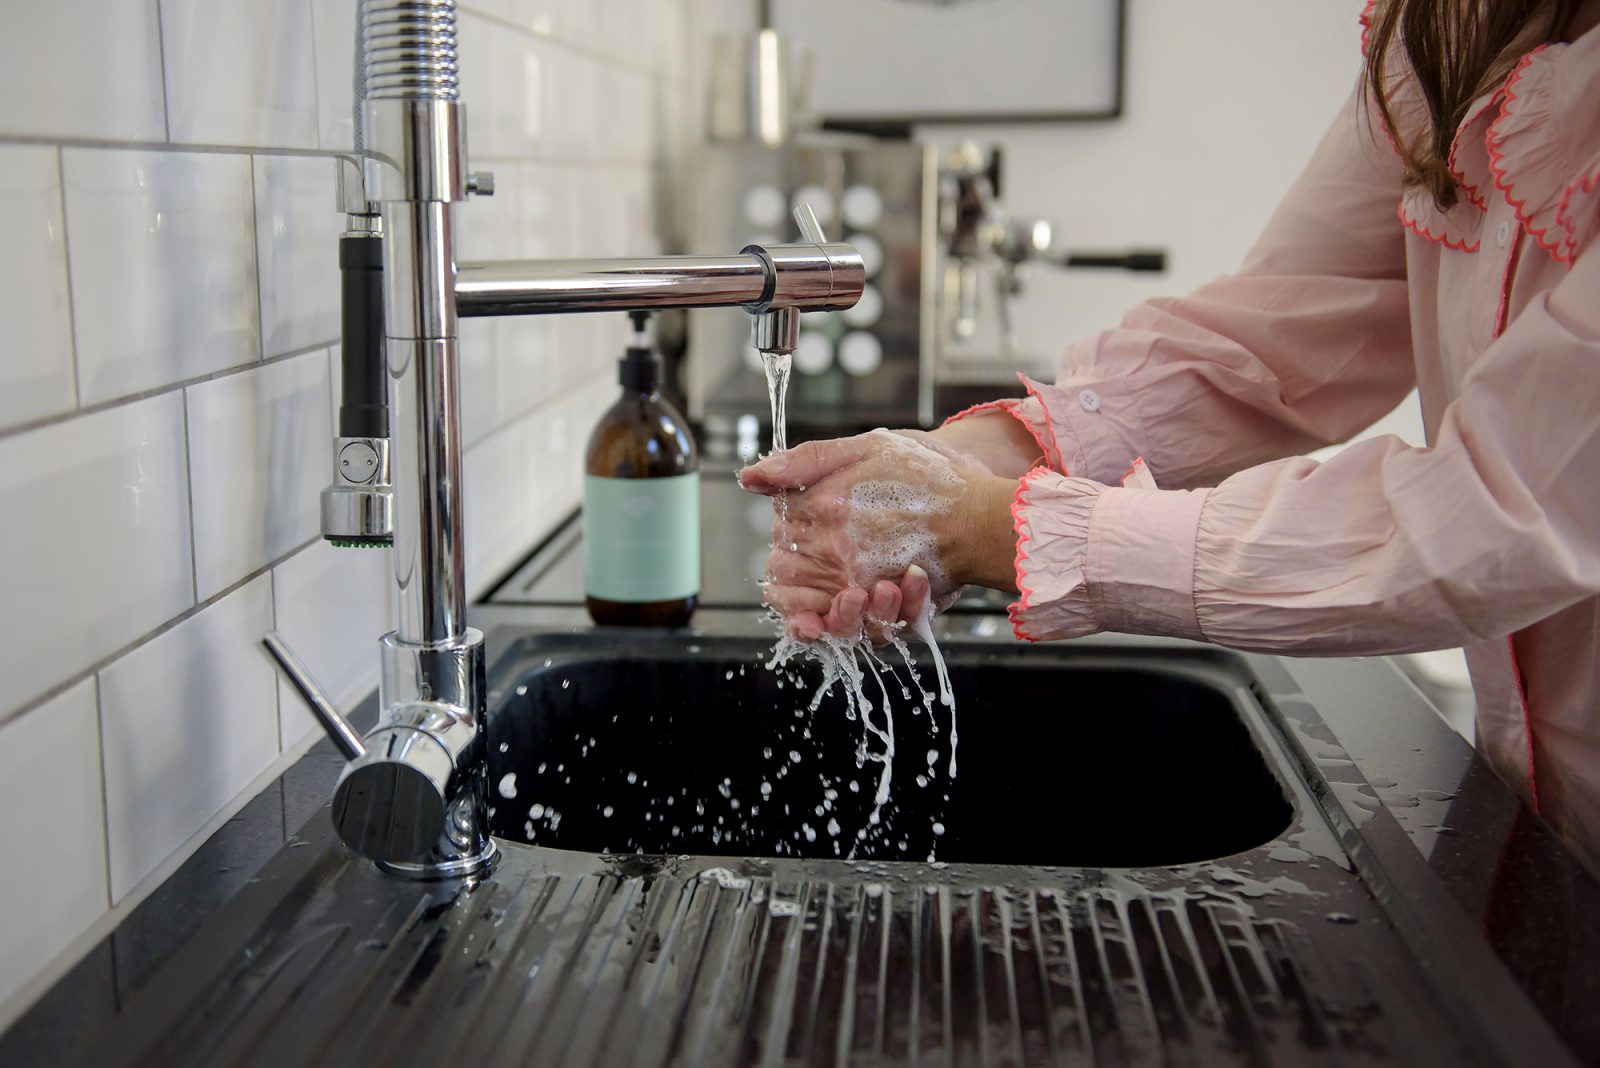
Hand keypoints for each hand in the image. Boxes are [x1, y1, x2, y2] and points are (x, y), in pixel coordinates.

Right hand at [740, 429, 1019, 640]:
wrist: (970, 482)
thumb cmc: (911, 467)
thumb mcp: (858, 453)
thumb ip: (803, 465)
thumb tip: (748, 476)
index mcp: (814, 540)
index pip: (783, 585)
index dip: (791, 605)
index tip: (806, 614)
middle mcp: (838, 573)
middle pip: (817, 617)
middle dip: (834, 616)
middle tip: (855, 595)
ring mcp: (873, 592)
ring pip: (856, 629)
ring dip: (870, 616)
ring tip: (889, 588)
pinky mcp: (907, 606)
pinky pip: (899, 624)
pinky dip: (908, 608)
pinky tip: (918, 580)